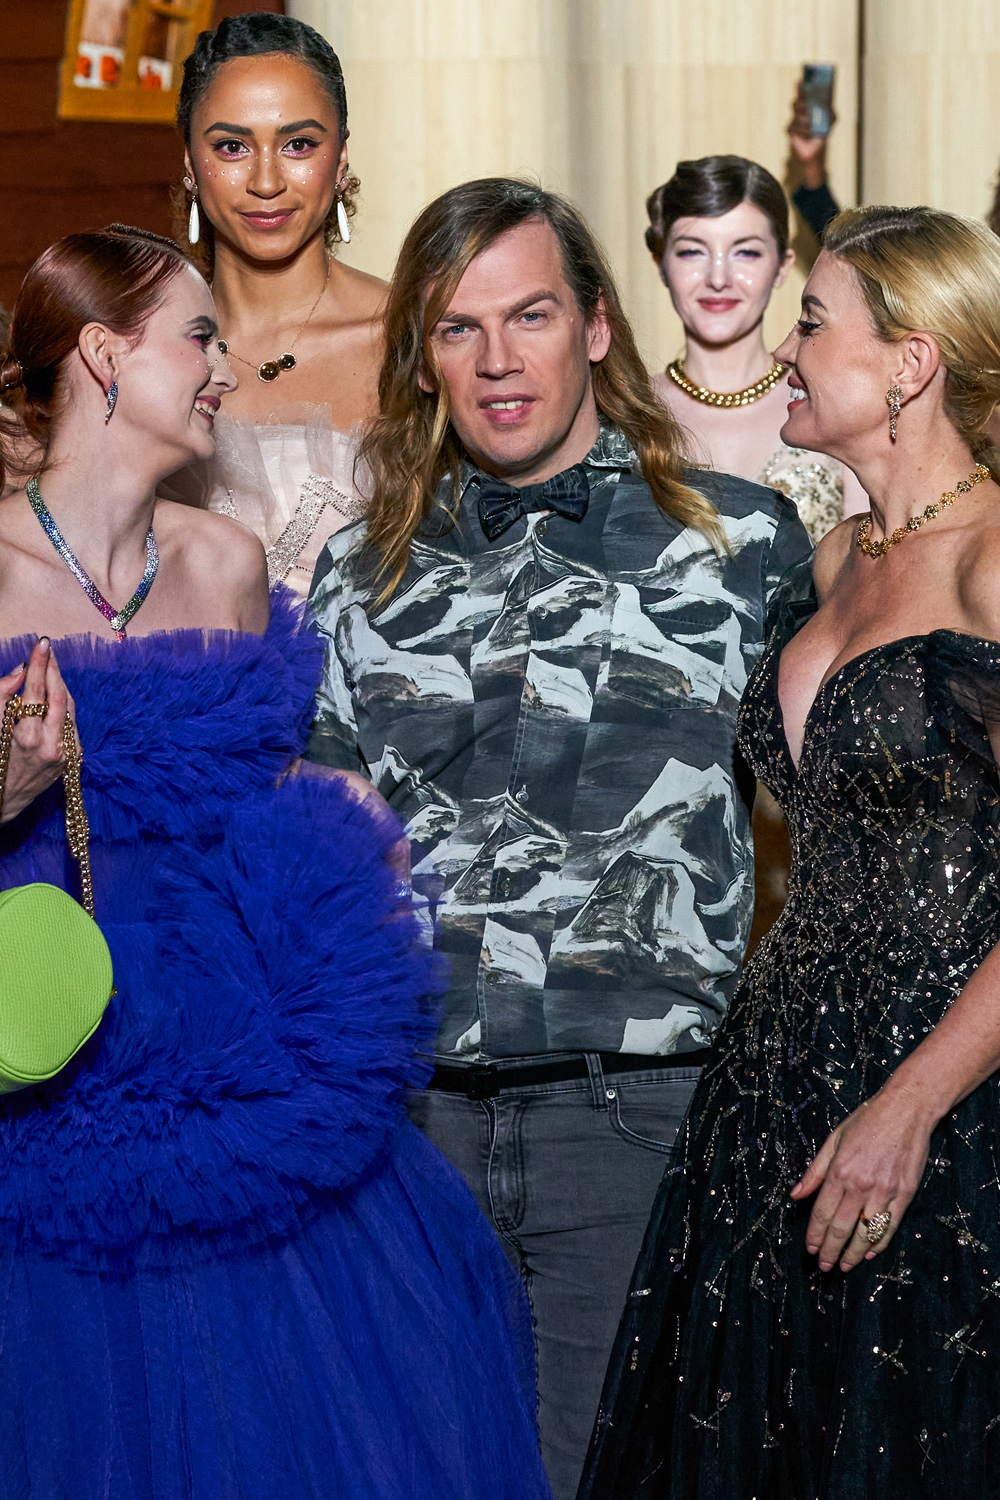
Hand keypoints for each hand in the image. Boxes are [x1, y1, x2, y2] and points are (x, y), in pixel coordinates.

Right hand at [0, 638, 75, 823]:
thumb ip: (3, 696)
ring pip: (69, 707)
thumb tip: (21, 670)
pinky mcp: (74, 758)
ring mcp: (67, 753)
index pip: (38, 691)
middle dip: (54, 670)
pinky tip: (53, 696)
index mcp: (28, 738)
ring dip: (59, 685)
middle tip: (46, 650)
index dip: (39, 664)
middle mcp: (53, 745)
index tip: (42, 643)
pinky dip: (62, 706)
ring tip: (48, 668)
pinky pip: (71, 723)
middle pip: (60, 696)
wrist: (6, 799)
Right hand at [788, 84, 834, 185]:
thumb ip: (832, 113)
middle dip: (801, 105)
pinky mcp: (790, 130)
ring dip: (804, 121)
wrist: (816, 149)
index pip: (802, 92)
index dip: (800, 86)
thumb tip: (830, 109)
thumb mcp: (832, 121)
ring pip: (795, 116)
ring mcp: (793, 120)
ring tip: (811, 126)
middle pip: (795, 103)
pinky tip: (810, 134)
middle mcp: (799, 111)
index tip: (800, 80)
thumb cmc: (822, 131)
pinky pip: (794, 127)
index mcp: (808, 105)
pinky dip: (803, 131)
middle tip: (807, 108)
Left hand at [790, 1085, 933, 1271]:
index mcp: (840, 1172)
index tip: (809, 1249)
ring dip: (854, 1254)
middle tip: (823, 1266)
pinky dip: (880, 1242)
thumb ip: (814, 1171)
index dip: (814, 1234)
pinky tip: (870, 1253)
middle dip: (830, 1250)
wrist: (905, 1110)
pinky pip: (890, 1225)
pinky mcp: (905, 1194)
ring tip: (844, 1266)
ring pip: (866, 1232)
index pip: (822, 1212)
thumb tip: (795, 1195)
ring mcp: (885, 1191)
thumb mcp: (833, 1140)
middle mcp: (860, 1185)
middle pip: (841, 1228)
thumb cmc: (867, 1121)